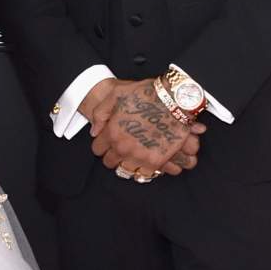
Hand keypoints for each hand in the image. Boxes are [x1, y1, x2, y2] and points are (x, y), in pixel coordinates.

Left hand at [87, 78, 205, 175]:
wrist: (175, 100)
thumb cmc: (147, 94)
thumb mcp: (117, 94)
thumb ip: (100, 113)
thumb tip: (94, 132)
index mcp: (112, 132)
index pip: (97, 149)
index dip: (101, 144)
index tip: (107, 141)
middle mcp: (123, 148)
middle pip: (109, 162)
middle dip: (112, 155)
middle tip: (120, 148)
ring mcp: (139, 157)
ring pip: (125, 171)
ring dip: (127, 164)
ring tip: (132, 157)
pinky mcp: (156, 162)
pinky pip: (144, 175)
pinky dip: (143, 170)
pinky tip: (145, 162)